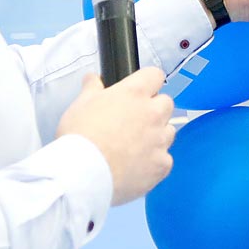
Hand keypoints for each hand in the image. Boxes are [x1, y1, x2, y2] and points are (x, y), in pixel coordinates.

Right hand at [56, 69, 175, 204]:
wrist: (84, 173)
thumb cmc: (80, 137)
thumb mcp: (80, 105)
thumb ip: (92, 88)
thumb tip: (93, 79)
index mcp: (134, 93)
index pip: (155, 75)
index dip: (147, 82)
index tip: (140, 90)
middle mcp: (153, 113)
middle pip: (166, 103)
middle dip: (154, 110)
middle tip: (134, 121)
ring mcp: (160, 140)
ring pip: (169, 132)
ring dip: (157, 135)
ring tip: (134, 147)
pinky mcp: (162, 164)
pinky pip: (165, 159)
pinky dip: (154, 162)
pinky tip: (137, 166)